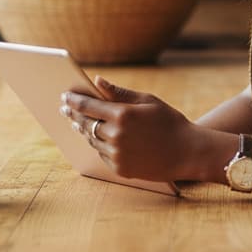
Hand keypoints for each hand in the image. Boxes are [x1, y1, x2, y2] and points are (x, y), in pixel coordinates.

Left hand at [59, 77, 200, 181]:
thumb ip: (119, 92)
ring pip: (92, 140)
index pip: (88, 106)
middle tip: (65, 108)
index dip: (74, 100)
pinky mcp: (120, 169)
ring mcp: (117, 155)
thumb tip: (97, 81)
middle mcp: (116, 136)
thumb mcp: (147, 100)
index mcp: (123, 115)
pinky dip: (97, 144)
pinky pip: (102, 154)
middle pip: (85, 124)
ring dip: (83, 130)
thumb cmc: (169, 121)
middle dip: (73, 115)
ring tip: (77, 122)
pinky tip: (95, 137)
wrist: (187, 152)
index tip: (65, 96)